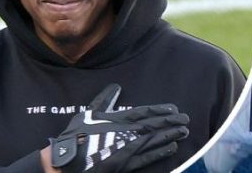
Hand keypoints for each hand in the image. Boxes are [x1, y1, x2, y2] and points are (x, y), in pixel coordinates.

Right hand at [48, 83, 189, 172]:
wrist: (65, 161)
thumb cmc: (75, 137)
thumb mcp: (88, 114)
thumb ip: (103, 100)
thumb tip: (115, 87)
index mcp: (117, 119)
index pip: (145, 112)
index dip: (160, 110)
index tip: (174, 108)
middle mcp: (125, 132)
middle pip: (153, 125)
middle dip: (171, 122)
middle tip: (186, 119)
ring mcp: (126, 149)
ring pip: (153, 140)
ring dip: (170, 135)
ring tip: (184, 132)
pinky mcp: (124, 164)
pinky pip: (146, 158)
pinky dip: (160, 152)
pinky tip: (172, 148)